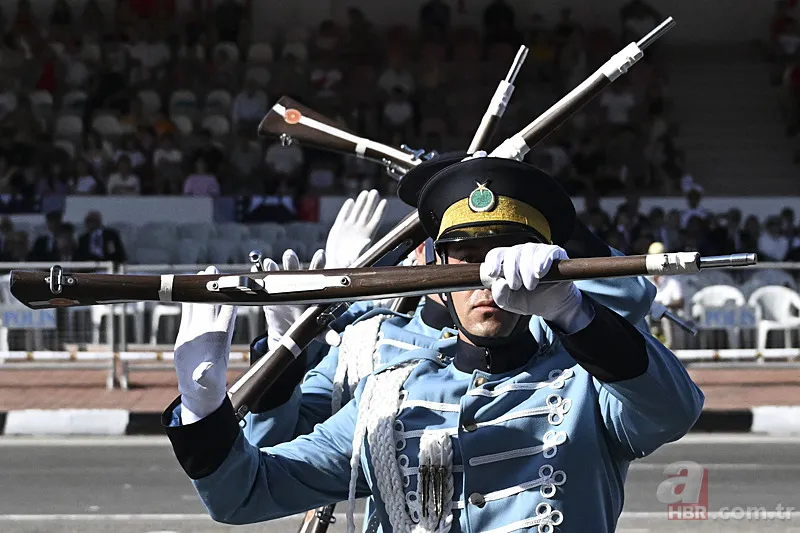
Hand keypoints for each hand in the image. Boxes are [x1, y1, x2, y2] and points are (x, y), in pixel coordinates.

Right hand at [174, 266, 236, 423]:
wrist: (199, 388)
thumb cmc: (208, 385)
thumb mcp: (207, 381)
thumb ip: (206, 374)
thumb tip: (203, 373)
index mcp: (219, 339)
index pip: (226, 314)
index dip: (228, 299)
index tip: (229, 284)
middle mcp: (210, 331)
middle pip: (213, 304)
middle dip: (213, 287)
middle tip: (212, 269)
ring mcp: (199, 330)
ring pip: (201, 305)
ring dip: (201, 290)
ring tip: (202, 273)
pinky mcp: (187, 333)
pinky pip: (188, 313)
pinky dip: (187, 301)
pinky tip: (185, 290)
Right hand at [254, 248, 336, 350]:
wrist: (288, 332)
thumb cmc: (308, 326)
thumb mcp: (317, 330)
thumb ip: (327, 334)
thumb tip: (338, 341)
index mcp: (313, 292)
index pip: (317, 274)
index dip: (318, 263)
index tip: (320, 254)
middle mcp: (298, 286)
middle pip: (295, 271)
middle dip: (291, 262)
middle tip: (289, 255)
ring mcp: (283, 289)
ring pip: (278, 275)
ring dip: (273, 268)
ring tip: (270, 264)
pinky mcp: (269, 295)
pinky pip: (263, 283)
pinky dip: (259, 276)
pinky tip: (255, 271)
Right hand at [325, 189, 386, 268]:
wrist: (336, 266)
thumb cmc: (348, 265)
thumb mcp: (357, 259)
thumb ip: (361, 250)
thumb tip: (366, 242)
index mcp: (367, 236)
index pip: (376, 220)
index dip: (380, 211)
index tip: (385, 202)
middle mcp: (359, 230)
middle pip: (367, 212)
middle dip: (371, 202)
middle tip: (374, 192)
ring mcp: (349, 227)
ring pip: (357, 212)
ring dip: (361, 202)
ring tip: (365, 193)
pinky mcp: (338, 227)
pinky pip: (344, 215)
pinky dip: (347, 208)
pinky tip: (351, 202)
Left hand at [480, 243, 592, 331]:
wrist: (552, 306)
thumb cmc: (528, 300)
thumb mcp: (510, 302)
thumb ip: (500, 295)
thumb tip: (499, 282)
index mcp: (507, 262)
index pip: (496, 254)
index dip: (492, 262)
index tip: (492, 274)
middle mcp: (521, 253)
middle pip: (511, 252)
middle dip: (511, 271)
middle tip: (515, 286)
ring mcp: (538, 251)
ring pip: (528, 251)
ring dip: (526, 270)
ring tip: (530, 285)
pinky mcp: (554, 253)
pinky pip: (547, 251)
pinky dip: (542, 261)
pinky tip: (539, 273)